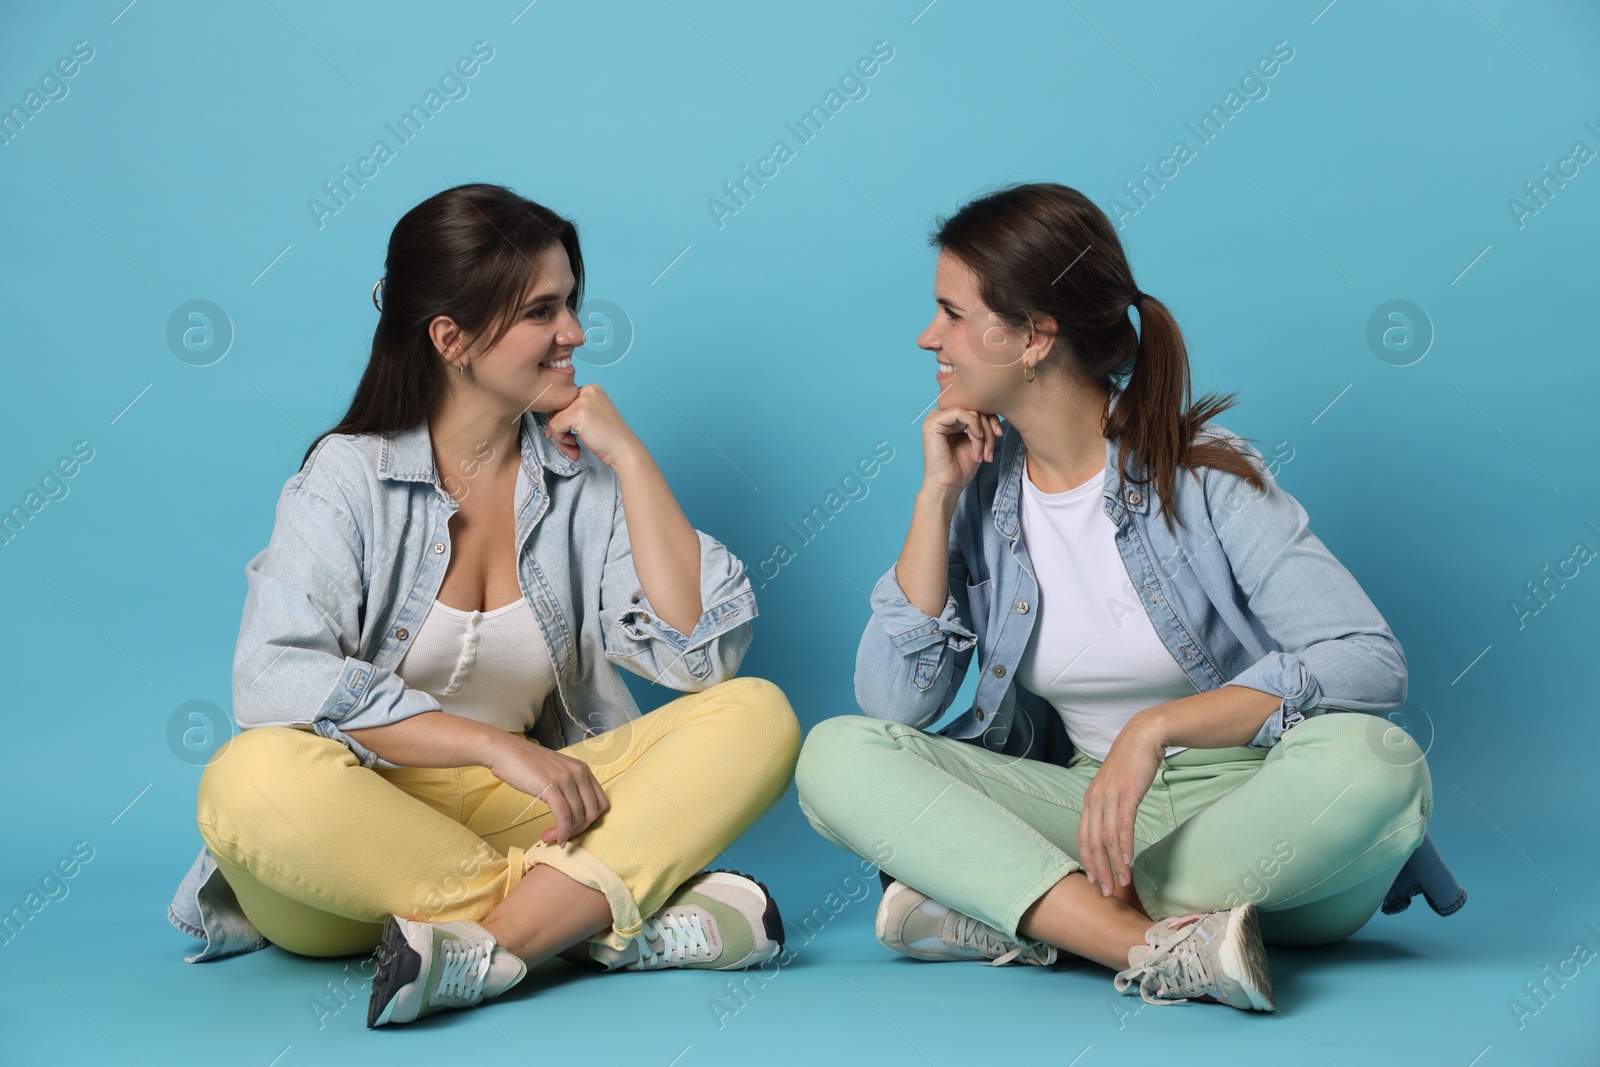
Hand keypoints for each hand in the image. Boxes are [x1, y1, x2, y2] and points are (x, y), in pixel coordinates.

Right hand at [486, 736, 609, 847]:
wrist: (505, 752)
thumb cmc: (527, 764)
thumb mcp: (557, 772)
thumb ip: (569, 787)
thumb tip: (574, 815)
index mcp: (583, 769)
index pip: (600, 802)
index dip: (590, 821)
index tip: (574, 828)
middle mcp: (579, 772)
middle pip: (592, 812)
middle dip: (579, 829)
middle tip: (562, 836)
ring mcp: (566, 778)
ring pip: (577, 816)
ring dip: (566, 833)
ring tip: (550, 838)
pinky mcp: (551, 786)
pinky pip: (563, 816)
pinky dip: (561, 832)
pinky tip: (554, 838)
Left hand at [542, 383, 643, 468]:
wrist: (624, 451)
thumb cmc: (610, 440)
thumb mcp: (592, 418)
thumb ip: (573, 415)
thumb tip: (549, 424)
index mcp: (591, 389)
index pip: (563, 402)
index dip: (561, 420)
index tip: (567, 437)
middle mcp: (587, 390)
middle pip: (556, 409)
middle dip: (559, 430)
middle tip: (570, 445)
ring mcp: (582, 401)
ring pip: (553, 419)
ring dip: (560, 438)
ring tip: (573, 448)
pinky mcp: (578, 413)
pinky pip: (555, 427)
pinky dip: (561, 441)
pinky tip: (575, 447)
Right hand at [920, 406, 1001, 493]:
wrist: (947, 485)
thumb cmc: (960, 467)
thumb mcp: (977, 441)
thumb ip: (981, 424)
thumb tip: (994, 409)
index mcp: (949, 419)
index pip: (974, 408)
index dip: (990, 419)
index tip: (999, 435)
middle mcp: (940, 415)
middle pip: (974, 409)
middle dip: (988, 428)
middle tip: (990, 450)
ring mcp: (935, 418)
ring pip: (970, 412)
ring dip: (982, 433)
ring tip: (982, 453)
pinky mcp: (933, 423)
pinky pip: (960, 413)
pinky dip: (974, 425)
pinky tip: (976, 439)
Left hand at [1077, 711, 1165, 896]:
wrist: (1143, 737)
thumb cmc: (1131, 765)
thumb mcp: (1114, 787)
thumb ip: (1109, 807)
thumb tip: (1111, 830)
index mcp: (1089, 800)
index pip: (1083, 836)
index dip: (1087, 860)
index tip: (1093, 880)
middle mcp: (1094, 799)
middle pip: (1091, 842)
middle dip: (1098, 869)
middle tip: (1105, 890)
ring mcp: (1108, 796)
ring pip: (1106, 838)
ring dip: (1114, 863)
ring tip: (1121, 882)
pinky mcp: (1126, 793)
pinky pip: (1122, 824)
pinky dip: (1123, 844)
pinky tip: (1128, 859)